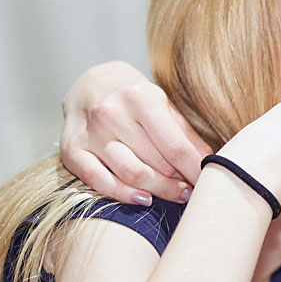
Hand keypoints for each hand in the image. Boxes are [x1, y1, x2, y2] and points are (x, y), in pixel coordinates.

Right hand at [61, 62, 210, 204]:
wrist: (90, 83)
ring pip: (130, 175)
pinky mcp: (72, 150)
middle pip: (154, 163)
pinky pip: (99, 181)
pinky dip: (124, 195)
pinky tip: (144, 198)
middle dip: (178, 181)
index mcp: (140, 98)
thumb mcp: (163, 103)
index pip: (175, 146)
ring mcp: (89, 134)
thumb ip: (185, 133)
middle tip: (191, 189)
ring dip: (158, 190)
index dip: (194, 169)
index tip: (208, 181)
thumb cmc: (134, 96)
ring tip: (174, 193)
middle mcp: (111, 114)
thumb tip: (208, 161)